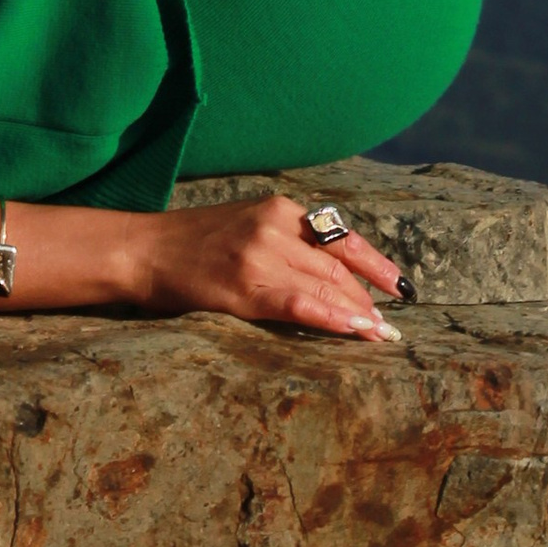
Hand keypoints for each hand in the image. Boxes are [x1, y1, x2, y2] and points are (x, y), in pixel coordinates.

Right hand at [127, 196, 404, 338]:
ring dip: (358, 314)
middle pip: (338, 268)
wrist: (145, 250)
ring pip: (325, 287)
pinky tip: (355, 331)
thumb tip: (334, 275)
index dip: (376, 265)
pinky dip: (332, 318)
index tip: (401, 287)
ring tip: (380, 336)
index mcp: (280, 209)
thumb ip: (288, 241)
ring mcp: (261, 255)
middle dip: (367, 299)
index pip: (343, 239)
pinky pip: (300, 305)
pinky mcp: (246, 286)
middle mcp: (276, 226)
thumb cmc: (196, 244)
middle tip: (389, 328)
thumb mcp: (249, 225)